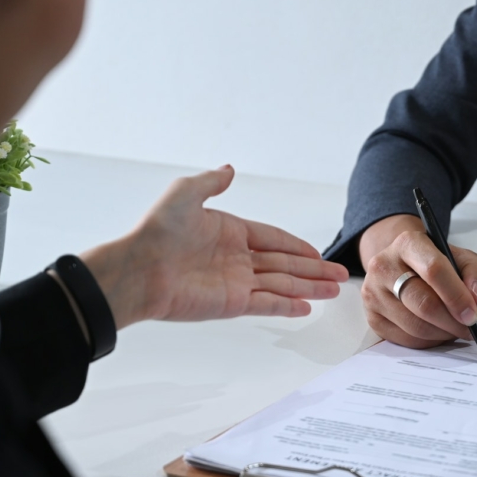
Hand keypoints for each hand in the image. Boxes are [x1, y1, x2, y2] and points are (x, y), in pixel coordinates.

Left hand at [81, 166, 349, 328]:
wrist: (138, 268)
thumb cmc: (157, 231)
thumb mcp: (185, 193)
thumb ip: (212, 182)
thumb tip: (229, 169)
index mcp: (229, 232)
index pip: (273, 239)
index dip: (297, 246)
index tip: (317, 253)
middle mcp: (236, 259)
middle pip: (285, 265)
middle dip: (313, 270)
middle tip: (338, 275)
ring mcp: (235, 282)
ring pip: (282, 284)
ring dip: (309, 288)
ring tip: (333, 291)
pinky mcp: (231, 303)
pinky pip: (267, 303)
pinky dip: (287, 306)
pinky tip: (306, 307)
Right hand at [358, 214, 476, 347]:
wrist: (403, 267)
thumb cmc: (434, 264)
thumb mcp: (462, 258)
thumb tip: (476, 297)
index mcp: (408, 243)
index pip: (434, 270)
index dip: (456, 295)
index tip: (472, 314)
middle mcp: (384, 265)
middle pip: (424, 303)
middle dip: (452, 321)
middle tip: (468, 328)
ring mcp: (373, 293)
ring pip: (415, 326)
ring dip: (442, 334)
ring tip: (455, 329)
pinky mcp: (372, 317)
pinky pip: (406, 339)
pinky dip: (428, 342)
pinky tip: (438, 332)